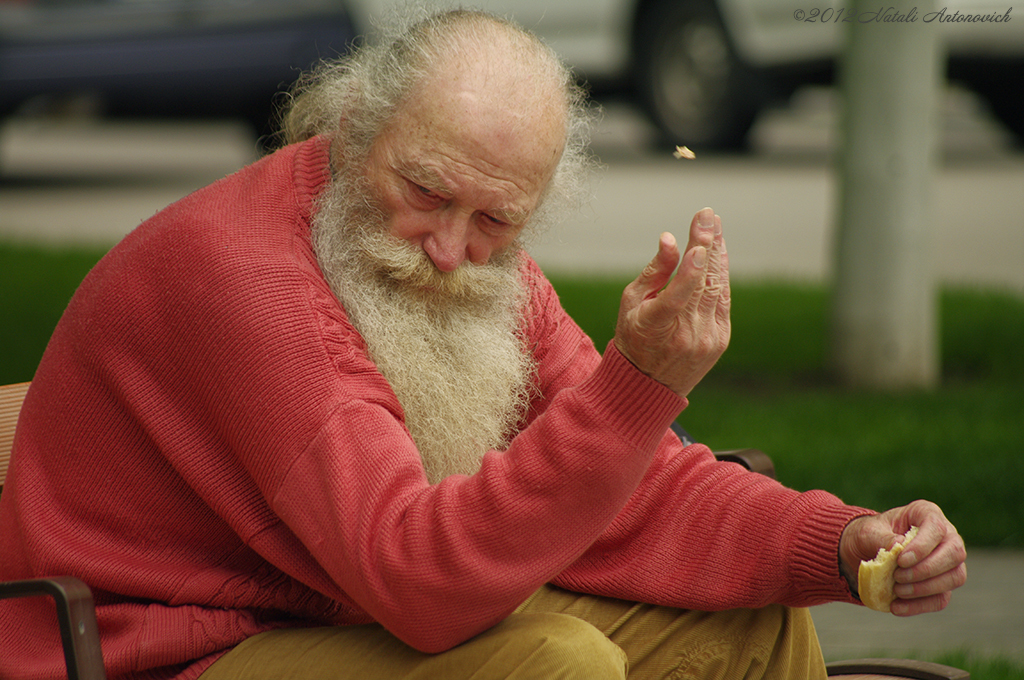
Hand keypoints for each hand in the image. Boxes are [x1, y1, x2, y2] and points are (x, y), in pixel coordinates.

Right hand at [613, 207, 729, 397]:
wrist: (648, 385)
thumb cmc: (633, 336)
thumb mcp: (631, 303)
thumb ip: (654, 271)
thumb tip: (670, 239)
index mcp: (656, 327)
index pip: (678, 294)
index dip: (691, 266)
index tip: (700, 238)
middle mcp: (686, 335)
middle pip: (702, 283)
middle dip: (707, 244)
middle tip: (709, 215)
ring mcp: (707, 339)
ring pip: (717, 287)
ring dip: (718, 254)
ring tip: (715, 226)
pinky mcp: (720, 339)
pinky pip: (723, 299)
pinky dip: (722, 274)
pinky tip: (719, 254)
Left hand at [840, 500, 966, 615]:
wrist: (865, 552)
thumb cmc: (870, 535)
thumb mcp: (867, 532)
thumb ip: (881, 537)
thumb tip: (898, 546)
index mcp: (926, 514)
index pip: (936, 528)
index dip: (923, 546)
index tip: (901, 560)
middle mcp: (945, 537)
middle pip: (954, 554)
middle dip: (926, 570)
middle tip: (898, 577)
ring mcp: (947, 562)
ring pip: (955, 577)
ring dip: (925, 588)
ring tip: (897, 590)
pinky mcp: (942, 585)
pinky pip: (941, 598)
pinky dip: (920, 606)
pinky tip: (896, 607)